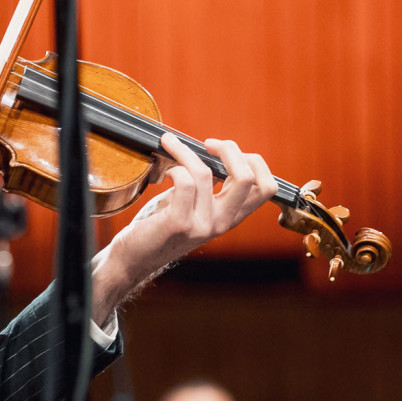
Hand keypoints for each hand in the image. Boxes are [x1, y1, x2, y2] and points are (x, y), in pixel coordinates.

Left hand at [91, 135, 275, 321]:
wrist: (134, 257)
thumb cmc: (160, 225)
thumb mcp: (193, 205)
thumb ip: (209, 187)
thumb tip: (213, 152)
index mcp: (230, 216)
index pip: (267, 188)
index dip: (254, 161)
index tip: (227, 152)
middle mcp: (222, 222)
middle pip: (248, 178)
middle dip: (230, 150)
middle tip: (208, 143)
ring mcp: (202, 224)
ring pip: (206, 173)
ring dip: (185, 151)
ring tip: (170, 144)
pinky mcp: (179, 223)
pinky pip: (185, 182)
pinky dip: (174, 167)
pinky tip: (165, 171)